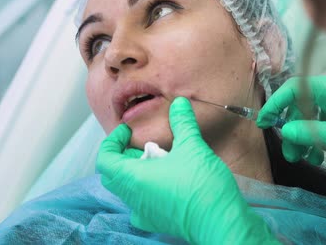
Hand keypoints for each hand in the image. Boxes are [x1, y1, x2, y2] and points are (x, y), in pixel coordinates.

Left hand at [96, 97, 279, 243]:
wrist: (220, 221)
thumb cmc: (202, 185)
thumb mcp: (192, 146)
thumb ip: (182, 122)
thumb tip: (179, 103)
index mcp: (133, 178)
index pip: (105, 158)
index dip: (112, 141)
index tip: (127, 132)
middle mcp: (133, 198)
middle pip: (113, 175)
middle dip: (124, 156)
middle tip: (144, 146)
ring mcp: (144, 213)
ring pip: (127, 190)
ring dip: (135, 173)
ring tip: (159, 162)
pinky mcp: (157, 222)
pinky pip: (140, 206)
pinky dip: (145, 192)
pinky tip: (164, 185)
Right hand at [258, 75, 325, 161]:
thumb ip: (312, 132)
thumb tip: (285, 130)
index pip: (296, 88)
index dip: (277, 103)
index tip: (264, 122)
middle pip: (301, 107)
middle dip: (293, 131)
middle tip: (292, 154)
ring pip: (310, 119)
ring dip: (305, 139)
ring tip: (309, 159)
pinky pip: (322, 125)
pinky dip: (318, 140)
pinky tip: (323, 154)